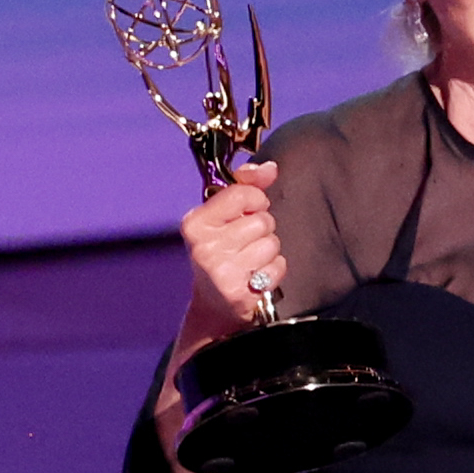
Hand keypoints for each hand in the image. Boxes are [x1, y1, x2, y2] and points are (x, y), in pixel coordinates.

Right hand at [181, 160, 284, 331]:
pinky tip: (258, 275)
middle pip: (261, 220)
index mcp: (195, 223)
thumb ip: (246, 187)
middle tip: (247, 242)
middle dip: (262, 229)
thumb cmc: (221, 253)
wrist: (214, 304)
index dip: (255, 200)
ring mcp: (221, 271)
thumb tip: (269, 168)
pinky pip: (278, 266)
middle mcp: (204, 246)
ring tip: (252, 259)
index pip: (242, 194)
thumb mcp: (222, 217)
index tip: (249, 210)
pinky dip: (274, 270)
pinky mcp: (240, 292)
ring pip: (272, 243)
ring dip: (269, 250)